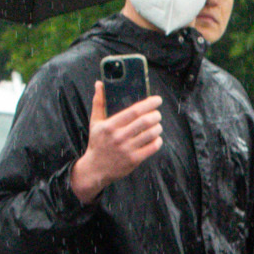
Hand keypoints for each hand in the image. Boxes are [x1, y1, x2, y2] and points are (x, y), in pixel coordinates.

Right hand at [70, 82, 163, 203]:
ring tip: (157, 125)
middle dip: (156, 115)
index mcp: (110, 125)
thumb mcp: (95, 122)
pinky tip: (155, 138)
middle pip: (145, 121)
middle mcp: (119, 137)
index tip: (157, 100)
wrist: (95, 169)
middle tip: (157, 113)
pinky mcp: (134, 160)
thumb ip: (98, 102)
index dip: (149, 104)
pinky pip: (152, 147)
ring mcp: (127, 149)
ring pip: (151, 134)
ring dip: (158, 127)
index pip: (134, 111)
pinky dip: (158, 141)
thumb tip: (99, 83)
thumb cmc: (97, 143)